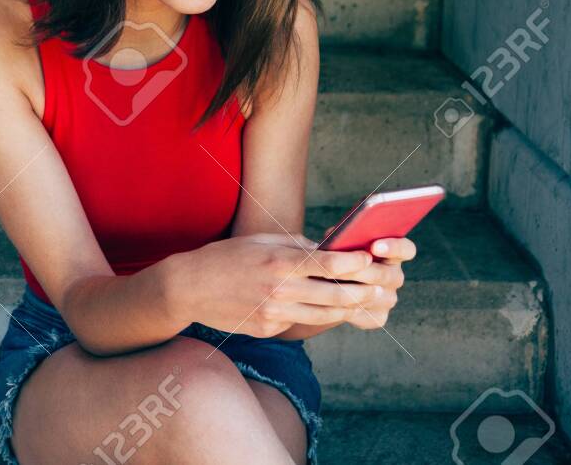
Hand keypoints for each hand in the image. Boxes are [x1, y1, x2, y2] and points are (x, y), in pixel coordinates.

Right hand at [165, 233, 383, 338]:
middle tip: (380, 286)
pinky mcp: (269, 329)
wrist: (189, 288)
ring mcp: (274, 313)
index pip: (328, 264)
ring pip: (325, 315)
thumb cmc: (225, 258)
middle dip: (363, 290)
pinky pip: (300, 323)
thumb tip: (327, 250)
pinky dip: (315, 315)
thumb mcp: (259, 242)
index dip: (354, 263)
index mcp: (279, 262)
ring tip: (363, 300)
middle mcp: (280, 290)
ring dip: (348, 308)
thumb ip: (295, 246)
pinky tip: (326, 309)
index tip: (369, 259)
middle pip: (336, 295)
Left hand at [318, 237, 415, 329]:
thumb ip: (342, 237)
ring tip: (330, 284)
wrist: (324, 283)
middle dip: (362, 271)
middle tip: (340, 268)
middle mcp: (394, 276)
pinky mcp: (378, 317)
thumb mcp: (336, 243)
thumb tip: (337, 234)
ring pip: (376, 296)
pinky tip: (333, 302)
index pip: (406, 249)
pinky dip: (349, 309)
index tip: (375, 247)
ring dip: (352, 290)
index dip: (394, 247)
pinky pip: (367, 315)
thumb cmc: (332, 256)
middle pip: (387, 275)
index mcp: (392, 253)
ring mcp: (388, 298)